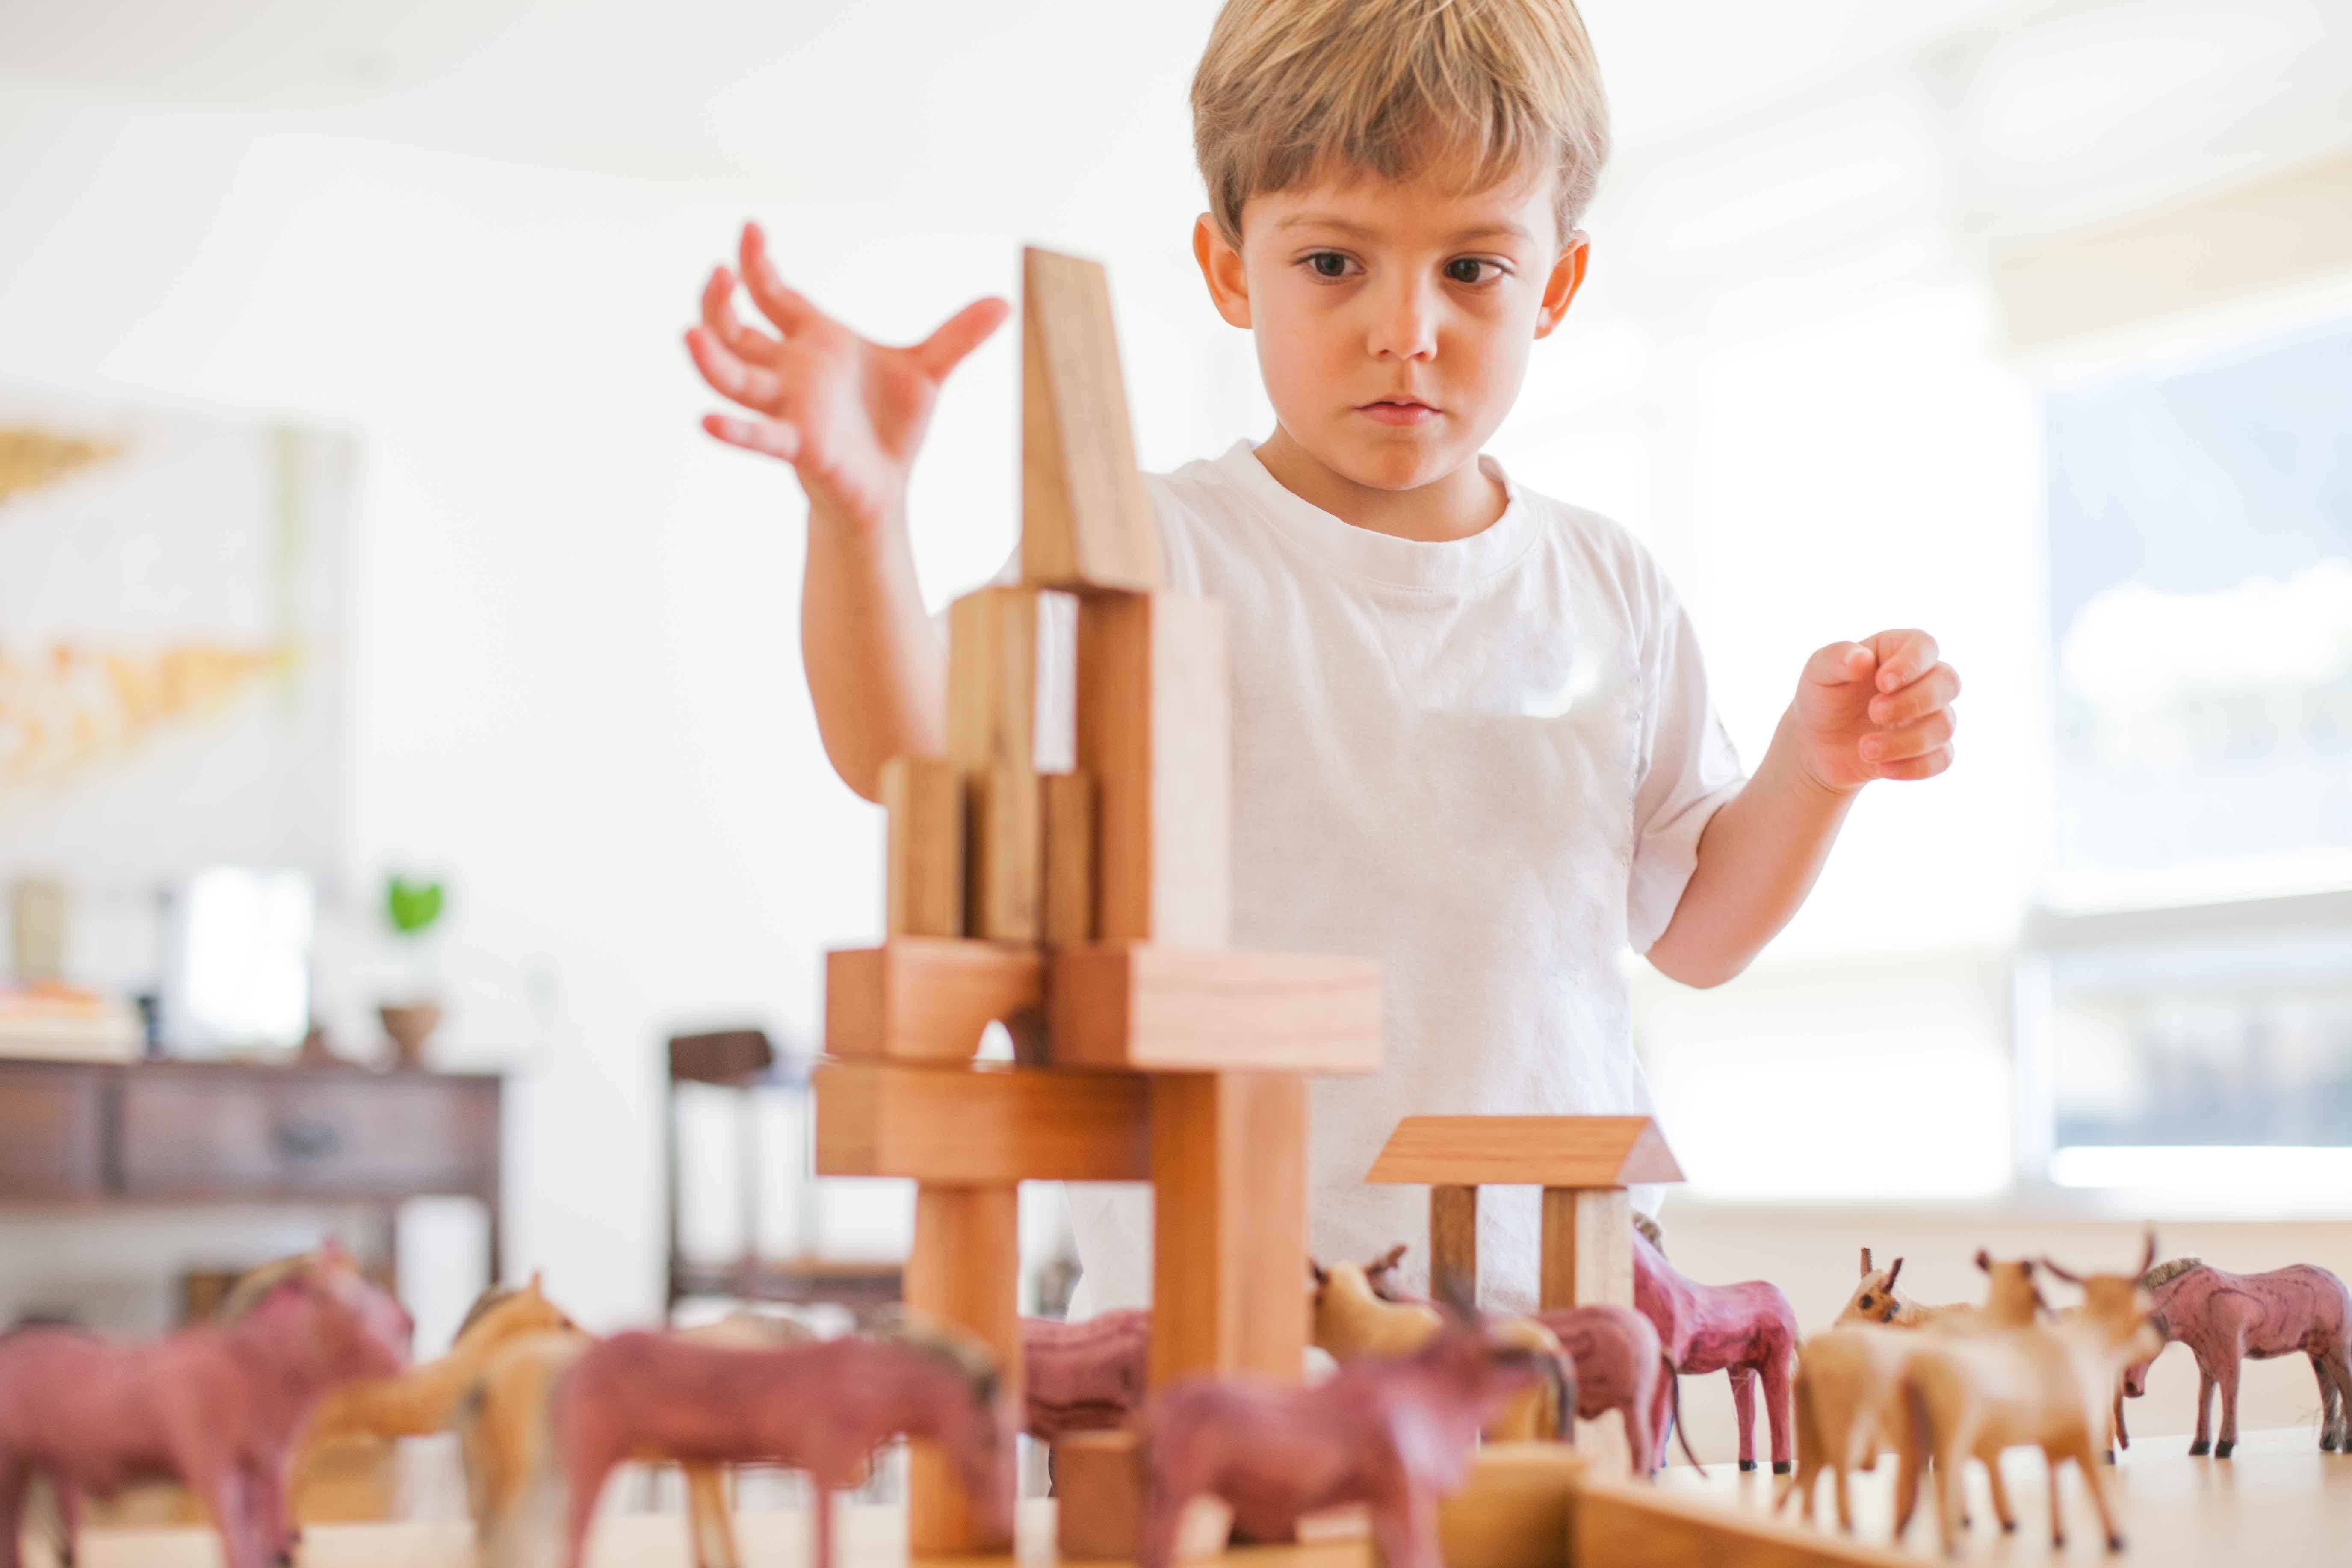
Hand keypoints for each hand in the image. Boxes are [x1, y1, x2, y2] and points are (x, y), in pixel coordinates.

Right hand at [685, 223, 1008, 532]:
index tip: (749, 229)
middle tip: (718, 272)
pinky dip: (734, 432)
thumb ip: (958, 337)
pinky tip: (707, 424)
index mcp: (812, 341)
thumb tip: (1005, 303)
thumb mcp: (928, 372)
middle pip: (735, 330)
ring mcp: (787, 407)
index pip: (772, 294)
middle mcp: (790, 370)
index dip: (756, 263)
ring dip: (710, 358)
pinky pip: (758, 436)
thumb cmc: (891, 427)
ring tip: (688, 332)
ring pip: (735, 378)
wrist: (887, 486)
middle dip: (720, 303)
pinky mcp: (797, 445)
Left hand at [1785, 629, 1958, 793]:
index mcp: (1898, 650)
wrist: (1817, 744)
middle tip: (1874, 713)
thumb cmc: (1822, 698)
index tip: (1882, 683)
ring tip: (1865, 749)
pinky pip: (1942, 759)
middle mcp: (1923, 680)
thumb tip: (1861, 658)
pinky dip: (1914, 767)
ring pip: (1944, 725)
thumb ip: (1835, 659)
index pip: (1924, 645)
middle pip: (1949, 682)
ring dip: (1906, 741)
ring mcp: (1930, 715)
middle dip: (1914, 701)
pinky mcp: (1929, 749)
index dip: (1911, 663)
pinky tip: (1882, 769)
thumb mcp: (1818, 673)